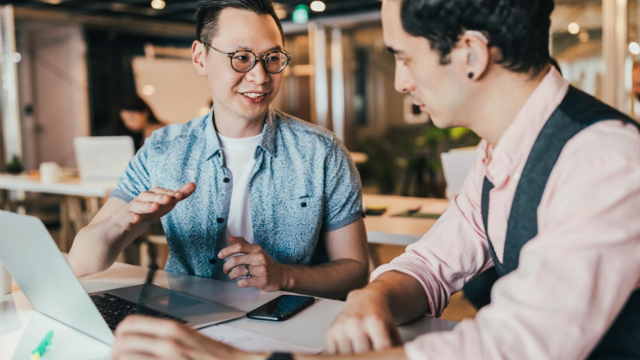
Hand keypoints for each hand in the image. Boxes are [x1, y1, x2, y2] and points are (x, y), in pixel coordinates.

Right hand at [111, 183, 195, 231]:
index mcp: (151, 195)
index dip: (170, 194)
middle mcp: (141, 199)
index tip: (180, 195)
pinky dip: (132, 219)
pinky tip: (136, 220)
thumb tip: (194, 184)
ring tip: (155, 207)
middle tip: (169, 199)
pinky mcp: (125, 219)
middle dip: (160, 197)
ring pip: (139, 206)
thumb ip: (178, 195)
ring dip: (147, 206)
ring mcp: (132, 209)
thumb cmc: (148, 210)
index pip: (161, 192)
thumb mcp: (164, 204)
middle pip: (150, 197)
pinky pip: (128, 219)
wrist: (123, 222)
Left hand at [111, 315, 258, 359]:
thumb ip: (164, 335)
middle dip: (115, 351)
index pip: (130, 324)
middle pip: (122, 344)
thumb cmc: (213, 355)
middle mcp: (168, 345)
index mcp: (173, 330)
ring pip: (125, 359)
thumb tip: (140, 337)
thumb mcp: (189, 336)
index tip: (119, 338)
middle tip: (117, 354)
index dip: (119, 333)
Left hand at [219, 237, 289, 291]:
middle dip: (227, 266)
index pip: (239, 246)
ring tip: (232, 276)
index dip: (227, 250)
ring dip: (232, 275)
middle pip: (236, 260)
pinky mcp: (262, 280)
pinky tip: (241, 282)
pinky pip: (244, 282)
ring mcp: (261, 269)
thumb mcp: (256, 251)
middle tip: (225, 270)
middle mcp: (259, 257)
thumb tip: (230, 238)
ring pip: (238, 272)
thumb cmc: (265, 263)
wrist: (281, 275)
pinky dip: (239, 283)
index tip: (220, 255)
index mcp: (257, 249)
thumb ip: (243, 243)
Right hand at [326, 288, 401, 353]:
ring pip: (349, 356)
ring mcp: (341, 327)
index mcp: (375, 321)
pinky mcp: (331, 332)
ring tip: (364, 353)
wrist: (364, 298)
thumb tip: (403, 357)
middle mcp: (356, 322)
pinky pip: (335, 354)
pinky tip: (353, 352)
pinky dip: (344, 357)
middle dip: (371, 357)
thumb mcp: (392, 328)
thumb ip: (396, 345)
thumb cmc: (380, 316)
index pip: (381, 349)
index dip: (383, 356)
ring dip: (357, 357)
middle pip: (364, 354)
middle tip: (374, 356)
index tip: (385, 357)